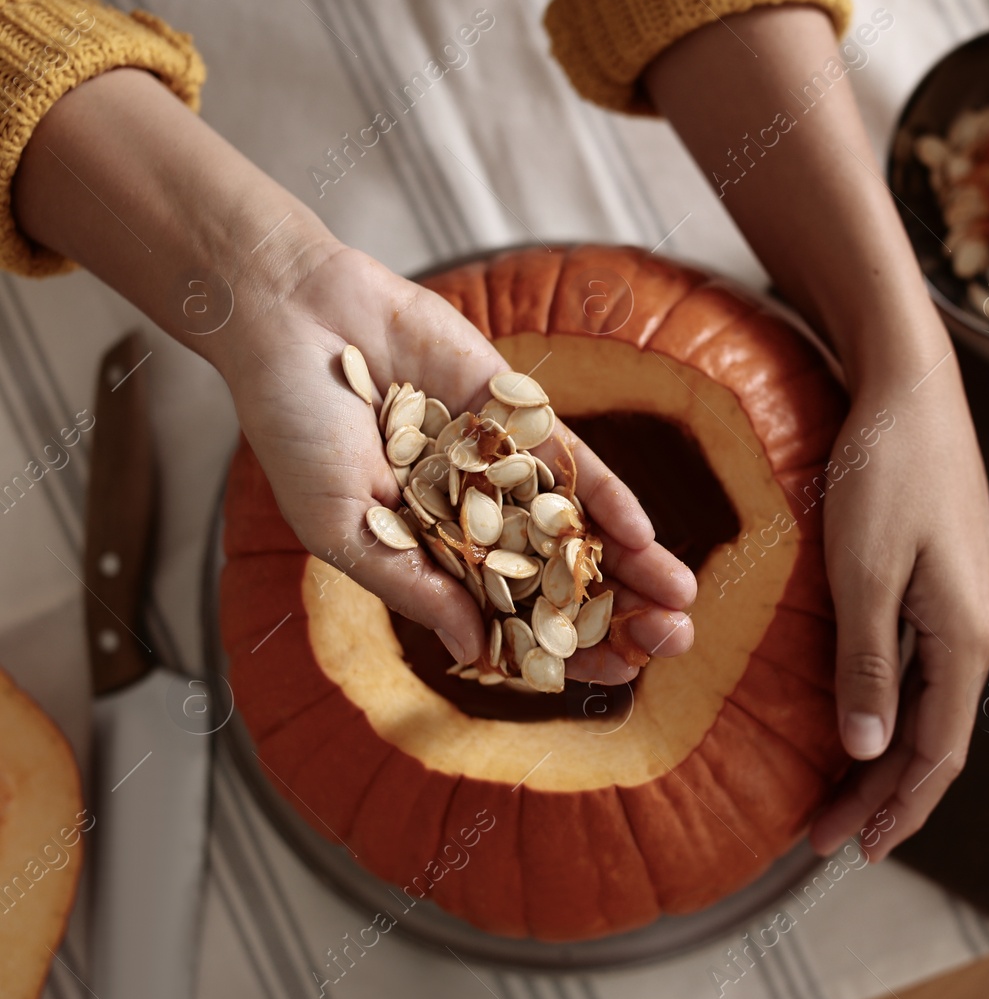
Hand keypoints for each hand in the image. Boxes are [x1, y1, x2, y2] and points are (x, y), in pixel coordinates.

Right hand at [220, 244, 697, 677]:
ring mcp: (504, 466)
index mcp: (432, 556)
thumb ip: (414, 586)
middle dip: (616, 611)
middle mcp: (477, 516)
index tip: (614, 676)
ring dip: (632, 562)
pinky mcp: (520, 415)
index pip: (509, 617)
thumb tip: (478, 649)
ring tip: (681, 601)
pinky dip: (608, 498)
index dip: (561, 648)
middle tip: (672, 643)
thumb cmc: (297, 432)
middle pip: (558, 576)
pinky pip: (575, 463)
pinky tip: (644, 535)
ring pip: (579, 525)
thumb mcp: (343, 528)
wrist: (296, 323)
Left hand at [807, 359, 988, 860]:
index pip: (937, 754)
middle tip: (826, 838)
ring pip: (932, 708)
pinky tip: (862, 722)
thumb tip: (869, 747)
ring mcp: (970, 607)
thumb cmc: (885, 469)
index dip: (893, 808)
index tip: (845, 846)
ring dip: (886, 758)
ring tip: (839, 798)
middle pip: (937, 740)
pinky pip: (927, 671)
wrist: (912, 386)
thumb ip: (870, 662)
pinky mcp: (951, 585)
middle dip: (884, 797)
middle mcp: (982, 630)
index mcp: (968, 636)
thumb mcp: (865, 570)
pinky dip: (893, 711)